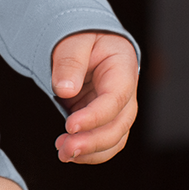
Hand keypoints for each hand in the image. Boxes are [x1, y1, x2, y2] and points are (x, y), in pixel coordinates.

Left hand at [50, 31, 137, 163]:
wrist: (83, 42)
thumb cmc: (81, 37)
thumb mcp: (73, 39)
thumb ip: (69, 61)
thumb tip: (64, 89)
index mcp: (123, 67)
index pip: (115, 98)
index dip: (95, 116)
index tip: (70, 126)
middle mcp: (125, 92)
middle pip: (119, 125)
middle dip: (94, 142)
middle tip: (65, 148)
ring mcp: (116, 108)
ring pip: (114, 139)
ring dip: (91, 152)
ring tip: (63, 153)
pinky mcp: (102, 118)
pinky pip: (103, 141)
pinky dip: (88, 151)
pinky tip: (67, 151)